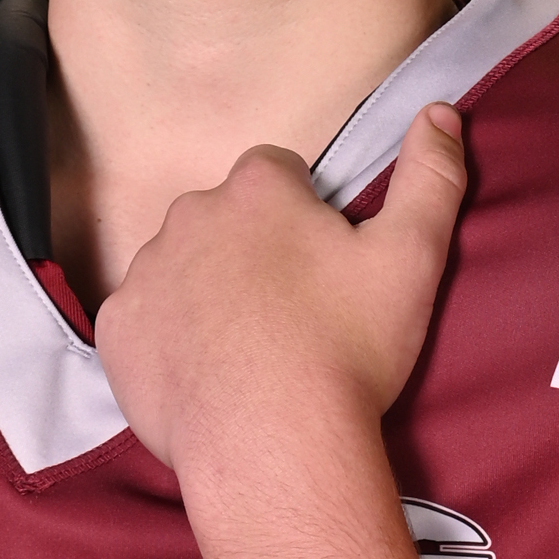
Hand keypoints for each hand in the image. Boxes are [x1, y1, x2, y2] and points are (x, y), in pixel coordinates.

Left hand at [94, 102, 468, 487]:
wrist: (273, 447)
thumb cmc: (346, 350)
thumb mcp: (411, 258)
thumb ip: (431, 175)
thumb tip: (440, 110)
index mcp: (256, 190)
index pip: (276, 171)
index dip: (303, 212)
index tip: (321, 263)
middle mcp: (189, 217)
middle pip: (223, 218)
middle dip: (251, 249)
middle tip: (290, 313)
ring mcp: (146, 274)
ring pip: (180, 267)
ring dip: (206, 292)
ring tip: (248, 350)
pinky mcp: (118, 332)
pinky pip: (143, 320)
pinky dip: (168, 340)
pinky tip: (207, 375)